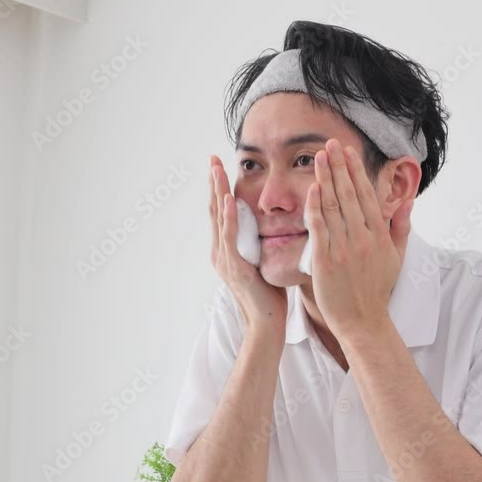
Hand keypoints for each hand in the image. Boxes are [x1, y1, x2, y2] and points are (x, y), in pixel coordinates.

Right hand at [209, 155, 286, 336]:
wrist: (267, 322)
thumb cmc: (269, 293)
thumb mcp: (263, 260)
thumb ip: (259, 242)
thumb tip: (268, 223)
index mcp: (226, 249)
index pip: (221, 212)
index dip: (219, 188)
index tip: (220, 165)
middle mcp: (220, 252)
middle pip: (214, 210)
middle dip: (213, 183)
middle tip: (212, 158)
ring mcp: (225, 259)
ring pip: (219, 219)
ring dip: (217, 193)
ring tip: (216, 170)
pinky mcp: (235, 267)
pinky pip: (231, 238)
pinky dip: (229, 218)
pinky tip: (230, 201)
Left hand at [304, 139, 413, 340]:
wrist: (363, 321)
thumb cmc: (377, 290)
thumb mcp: (397, 258)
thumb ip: (401, 228)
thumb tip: (407, 203)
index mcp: (379, 235)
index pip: (367, 195)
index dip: (356, 171)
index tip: (348, 151)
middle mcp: (363, 237)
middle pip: (349, 194)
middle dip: (338, 166)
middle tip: (330, 144)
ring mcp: (344, 248)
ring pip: (334, 205)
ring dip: (325, 178)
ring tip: (318, 157)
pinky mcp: (325, 259)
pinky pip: (319, 227)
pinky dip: (315, 206)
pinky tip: (312, 188)